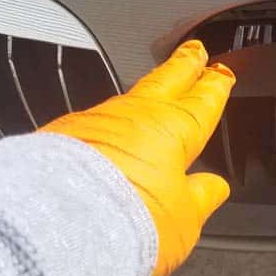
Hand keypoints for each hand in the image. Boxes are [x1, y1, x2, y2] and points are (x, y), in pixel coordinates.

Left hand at [41, 40, 234, 275]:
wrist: (55, 225)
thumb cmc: (127, 222)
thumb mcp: (183, 220)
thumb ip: (200, 199)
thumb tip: (214, 187)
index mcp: (175, 128)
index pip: (202, 101)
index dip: (213, 85)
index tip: (220, 72)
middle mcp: (135, 116)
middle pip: (165, 81)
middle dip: (183, 65)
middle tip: (193, 50)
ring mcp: (94, 123)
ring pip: (127, 100)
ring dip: (143, 94)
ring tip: (153, 93)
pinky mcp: (59, 136)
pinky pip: (92, 123)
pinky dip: (107, 125)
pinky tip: (107, 133)